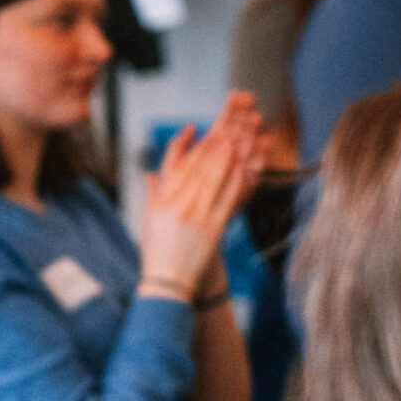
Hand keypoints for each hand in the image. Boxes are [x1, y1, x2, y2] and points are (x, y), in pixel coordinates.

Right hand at [139, 92, 264, 301]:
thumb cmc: (158, 252)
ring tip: (246, 131)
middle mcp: (179, 202)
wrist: (167, 283)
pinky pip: (231, 196)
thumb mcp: (149, 219)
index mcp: (163, 198)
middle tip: (234, 117)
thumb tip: (153, 174)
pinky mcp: (215, 226)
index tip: (203, 127)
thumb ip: (153, 193)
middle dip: (220, 136)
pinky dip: (242, 177)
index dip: (193, 143)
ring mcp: (198, 213)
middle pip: (202, 162)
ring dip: (235, 150)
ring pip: (219, 174)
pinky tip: (251, 162)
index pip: (179, 162)